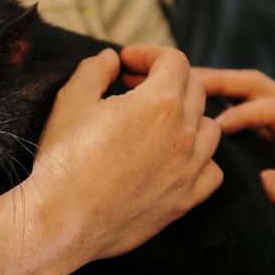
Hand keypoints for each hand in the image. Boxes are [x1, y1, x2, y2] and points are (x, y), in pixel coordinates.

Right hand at [21, 47, 221, 264]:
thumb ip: (95, 69)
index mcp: (160, 102)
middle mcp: (184, 133)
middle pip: (194, 90)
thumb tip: (110, 59)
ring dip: (188, 117)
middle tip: (133, 88)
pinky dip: (199, 159)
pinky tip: (174, 159)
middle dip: (165, 80)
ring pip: (209, 129)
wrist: (62, 220)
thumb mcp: (71, 100)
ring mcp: (189, 169)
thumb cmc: (64, 158)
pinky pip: (211, 171)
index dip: (149, 54)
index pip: (174, 61)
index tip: (127, 63)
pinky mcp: (185, 200)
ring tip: (157, 123)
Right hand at [139, 56, 274, 250]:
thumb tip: (266, 182)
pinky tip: (194, 109)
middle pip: (259, 87)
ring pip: (250, 93)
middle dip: (224, 82)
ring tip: (182, 88)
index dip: (244, 114)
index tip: (215, 127)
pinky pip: (246, 110)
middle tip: (185, 82)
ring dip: (218, 87)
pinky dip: (220, 104)